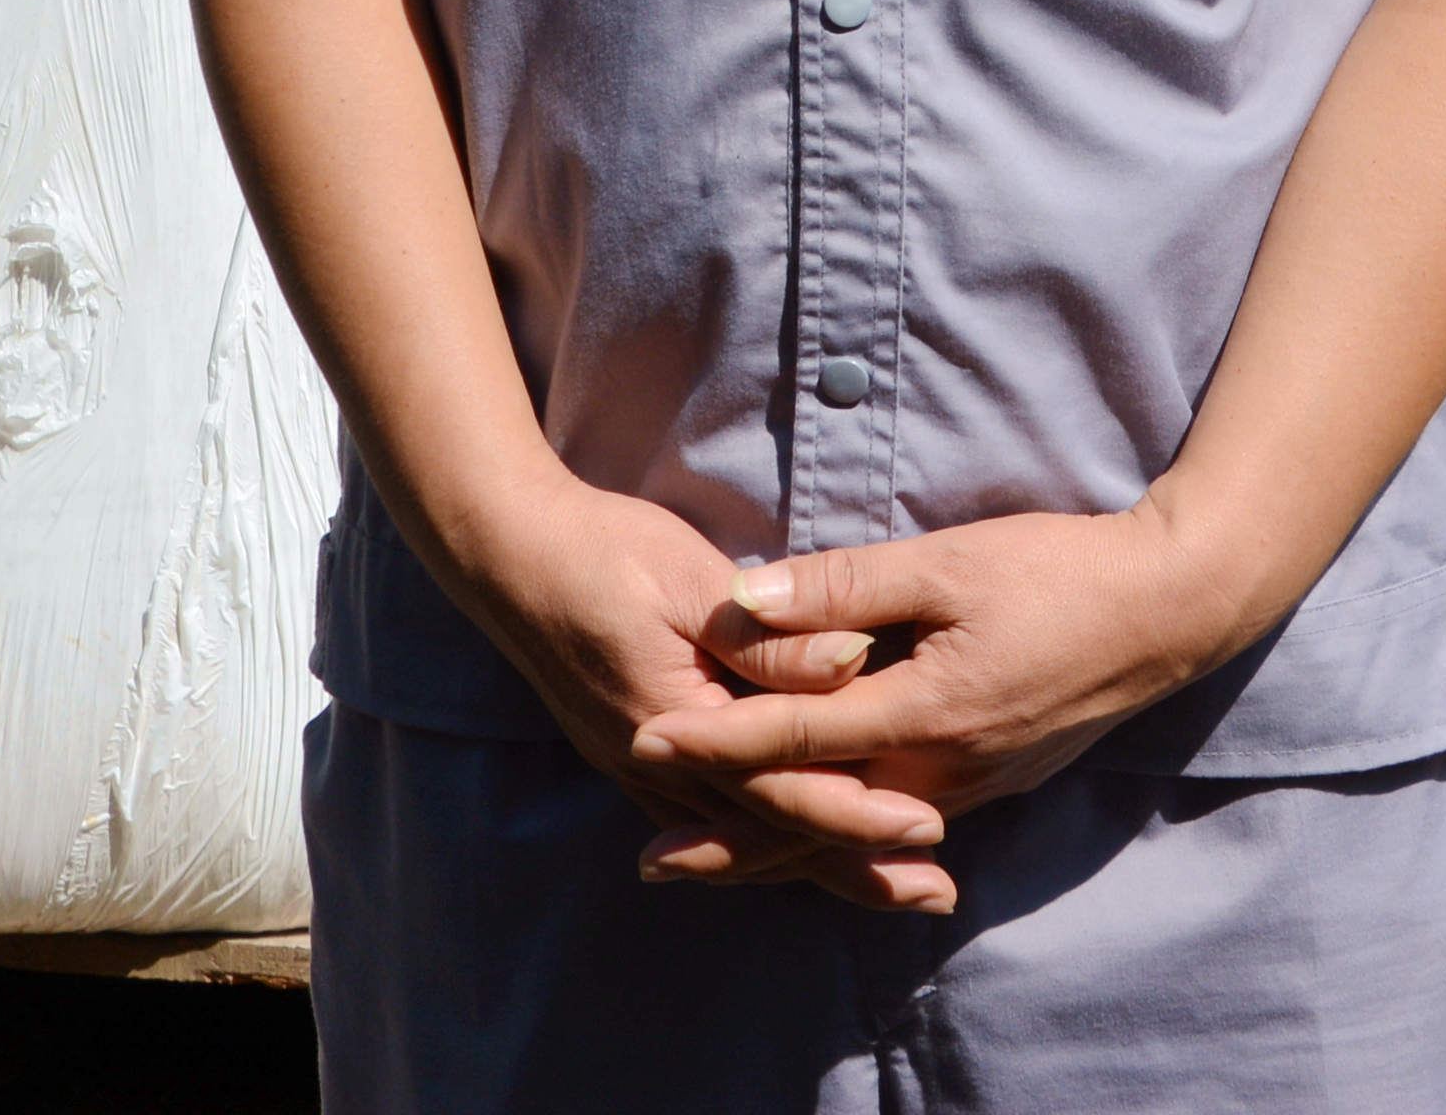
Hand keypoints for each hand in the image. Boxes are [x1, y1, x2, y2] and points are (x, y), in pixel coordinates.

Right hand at [432, 469, 963, 911]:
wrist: (509, 554)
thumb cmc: (604, 553)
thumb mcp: (692, 583)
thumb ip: (771, 639)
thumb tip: (852, 664)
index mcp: (676, 727)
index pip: (782, 791)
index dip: (859, 814)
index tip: (929, 828)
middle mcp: (658, 767)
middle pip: (771, 835)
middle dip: (855, 866)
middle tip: (935, 893)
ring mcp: (643, 769)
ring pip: (745, 837)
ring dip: (821, 863)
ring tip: (894, 884)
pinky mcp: (639, 755)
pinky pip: (716, 817)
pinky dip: (770, 839)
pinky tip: (808, 849)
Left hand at [620, 506, 1255, 844]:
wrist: (1170, 613)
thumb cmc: (1061, 572)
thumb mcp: (949, 563)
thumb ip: (846, 587)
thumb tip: (747, 598)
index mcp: (923, 716)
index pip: (793, 741)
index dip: (713, 741)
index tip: (643, 736)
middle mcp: (942, 774)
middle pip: (815, 819)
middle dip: (730, 838)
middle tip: (649, 859)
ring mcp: (972, 787)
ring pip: (855, 830)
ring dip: (780, 842)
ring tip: (710, 855)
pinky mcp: (993, 781)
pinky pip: (896, 821)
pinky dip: (841, 831)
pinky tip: (815, 829)